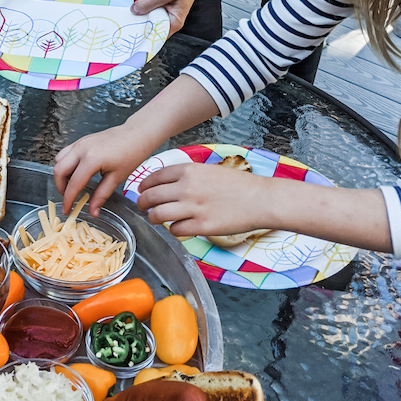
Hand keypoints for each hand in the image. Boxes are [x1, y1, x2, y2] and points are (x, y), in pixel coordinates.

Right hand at [54, 116, 162, 214]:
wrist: (137, 134)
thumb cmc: (131, 154)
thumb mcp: (116, 178)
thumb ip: (101, 195)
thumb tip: (93, 212)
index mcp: (91, 159)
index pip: (73, 184)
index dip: (68, 199)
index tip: (67, 210)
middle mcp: (81, 149)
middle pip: (59, 170)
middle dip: (60, 187)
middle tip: (68, 198)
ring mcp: (80, 143)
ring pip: (59, 160)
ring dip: (61, 174)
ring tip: (71, 185)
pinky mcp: (82, 140)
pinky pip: (65, 152)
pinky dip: (65, 164)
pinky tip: (75, 172)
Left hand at [131, 0, 206, 33]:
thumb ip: (149, 4)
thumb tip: (134, 11)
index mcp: (174, 21)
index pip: (158, 35)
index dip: (145, 36)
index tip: (132, 34)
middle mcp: (170, 18)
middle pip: (152, 26)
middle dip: (140, 24)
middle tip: (126, 23)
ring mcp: (166, 9)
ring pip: (149, 16)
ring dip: (140, 13)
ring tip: (127, 14)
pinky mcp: (162, 1)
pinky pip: (150, 7)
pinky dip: (143, 5)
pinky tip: (134, 4)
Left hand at [136, 162, 269, 236]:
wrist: (260, 199)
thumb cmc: (237, 185)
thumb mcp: (208, 170)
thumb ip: (186, 175)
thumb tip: (166, 184)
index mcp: (188, 170)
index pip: (154, 177)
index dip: (143, 185)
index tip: (141, 190)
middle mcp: (187, 188)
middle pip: (151, 196)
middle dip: (142, 203)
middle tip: (143, 207)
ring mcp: (193, 208)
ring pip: (158, 215)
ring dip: (154, 218)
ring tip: (156, 219)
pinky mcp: (201, 226)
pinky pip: (175, 230)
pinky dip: (173, 230)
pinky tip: (178, 227)